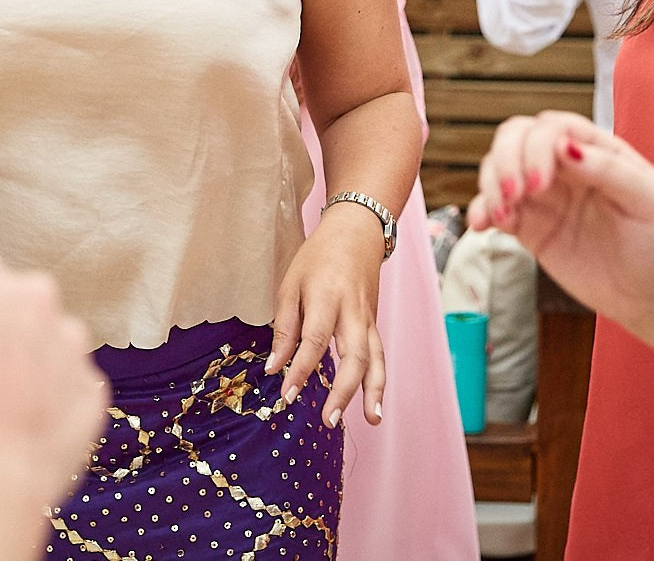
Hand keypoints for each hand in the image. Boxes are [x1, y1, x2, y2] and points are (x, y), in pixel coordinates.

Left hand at [267, 203, 386, 427]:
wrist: (356, 233)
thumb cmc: (317, 257)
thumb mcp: (290, 283)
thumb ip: (284, 327)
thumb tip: (274, 367)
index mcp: (326, 297)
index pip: (315, 339)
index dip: (301, 369)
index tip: (287, 394)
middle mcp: (352, 311)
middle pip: (354, 355)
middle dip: (343, 391)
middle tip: (327, 420)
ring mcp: (368, 319)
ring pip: (375, 359)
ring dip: (372, 392)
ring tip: (369, 421)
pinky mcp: (374, 324)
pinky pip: (380, 356)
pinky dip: (379, 383)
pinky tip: (375, 407)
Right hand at [469, 111, 653, 327]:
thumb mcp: (648, 201)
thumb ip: (608, 170)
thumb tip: (566, 146)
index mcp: (597, 150)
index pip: (553, 128)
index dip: (537, 148)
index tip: (540, 183)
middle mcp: (566, 167)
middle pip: (516, 138)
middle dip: (506, 161)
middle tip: (515, 195)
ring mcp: (545, 197)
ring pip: (498, 169)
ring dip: (491, 185)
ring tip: (502, 215)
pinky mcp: (531, 228)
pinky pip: (495, 209)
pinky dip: (481, 211)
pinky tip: (483, 226)